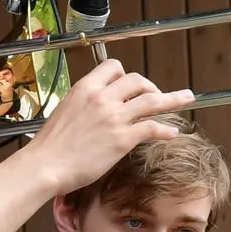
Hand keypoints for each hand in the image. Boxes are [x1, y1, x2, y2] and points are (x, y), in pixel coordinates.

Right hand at [21, 57, 193, 192]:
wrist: (44, 164)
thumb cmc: (49, 145)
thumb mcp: (64, 112)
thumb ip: (83, 106)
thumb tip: (94, 111)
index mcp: (85, 88)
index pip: (113, 67)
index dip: (125, 74)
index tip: (130, 84)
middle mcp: (102, 97)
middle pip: (137, 80)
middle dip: (150, 86)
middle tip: (156, 95)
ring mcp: (113, 117)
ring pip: (151, 100)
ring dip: (172, 98)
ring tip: (186, 98)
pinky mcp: (121, 139)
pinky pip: (151, 127)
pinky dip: (165, 129)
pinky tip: (171, 133)